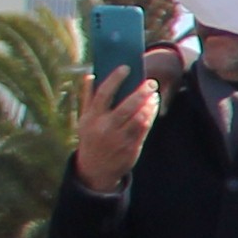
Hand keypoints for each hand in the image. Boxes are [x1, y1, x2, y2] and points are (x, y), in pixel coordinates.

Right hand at [74, 66, 164, 194]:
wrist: (96, 169)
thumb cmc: (91, 137)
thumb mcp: (84, 120)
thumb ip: (88, 98)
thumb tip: (91, 75)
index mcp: (91, 118)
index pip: (103, 94)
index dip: (115, 79)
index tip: (126, 68)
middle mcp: (105, 128)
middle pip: (127, 105)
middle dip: (141, 92)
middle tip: (151, 82)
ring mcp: (119, 138)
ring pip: (139, 117)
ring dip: (149, 104)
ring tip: (153, 94)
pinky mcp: (131, 147)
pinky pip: (145, 127)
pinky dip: (151, 115)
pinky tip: (153, 106)